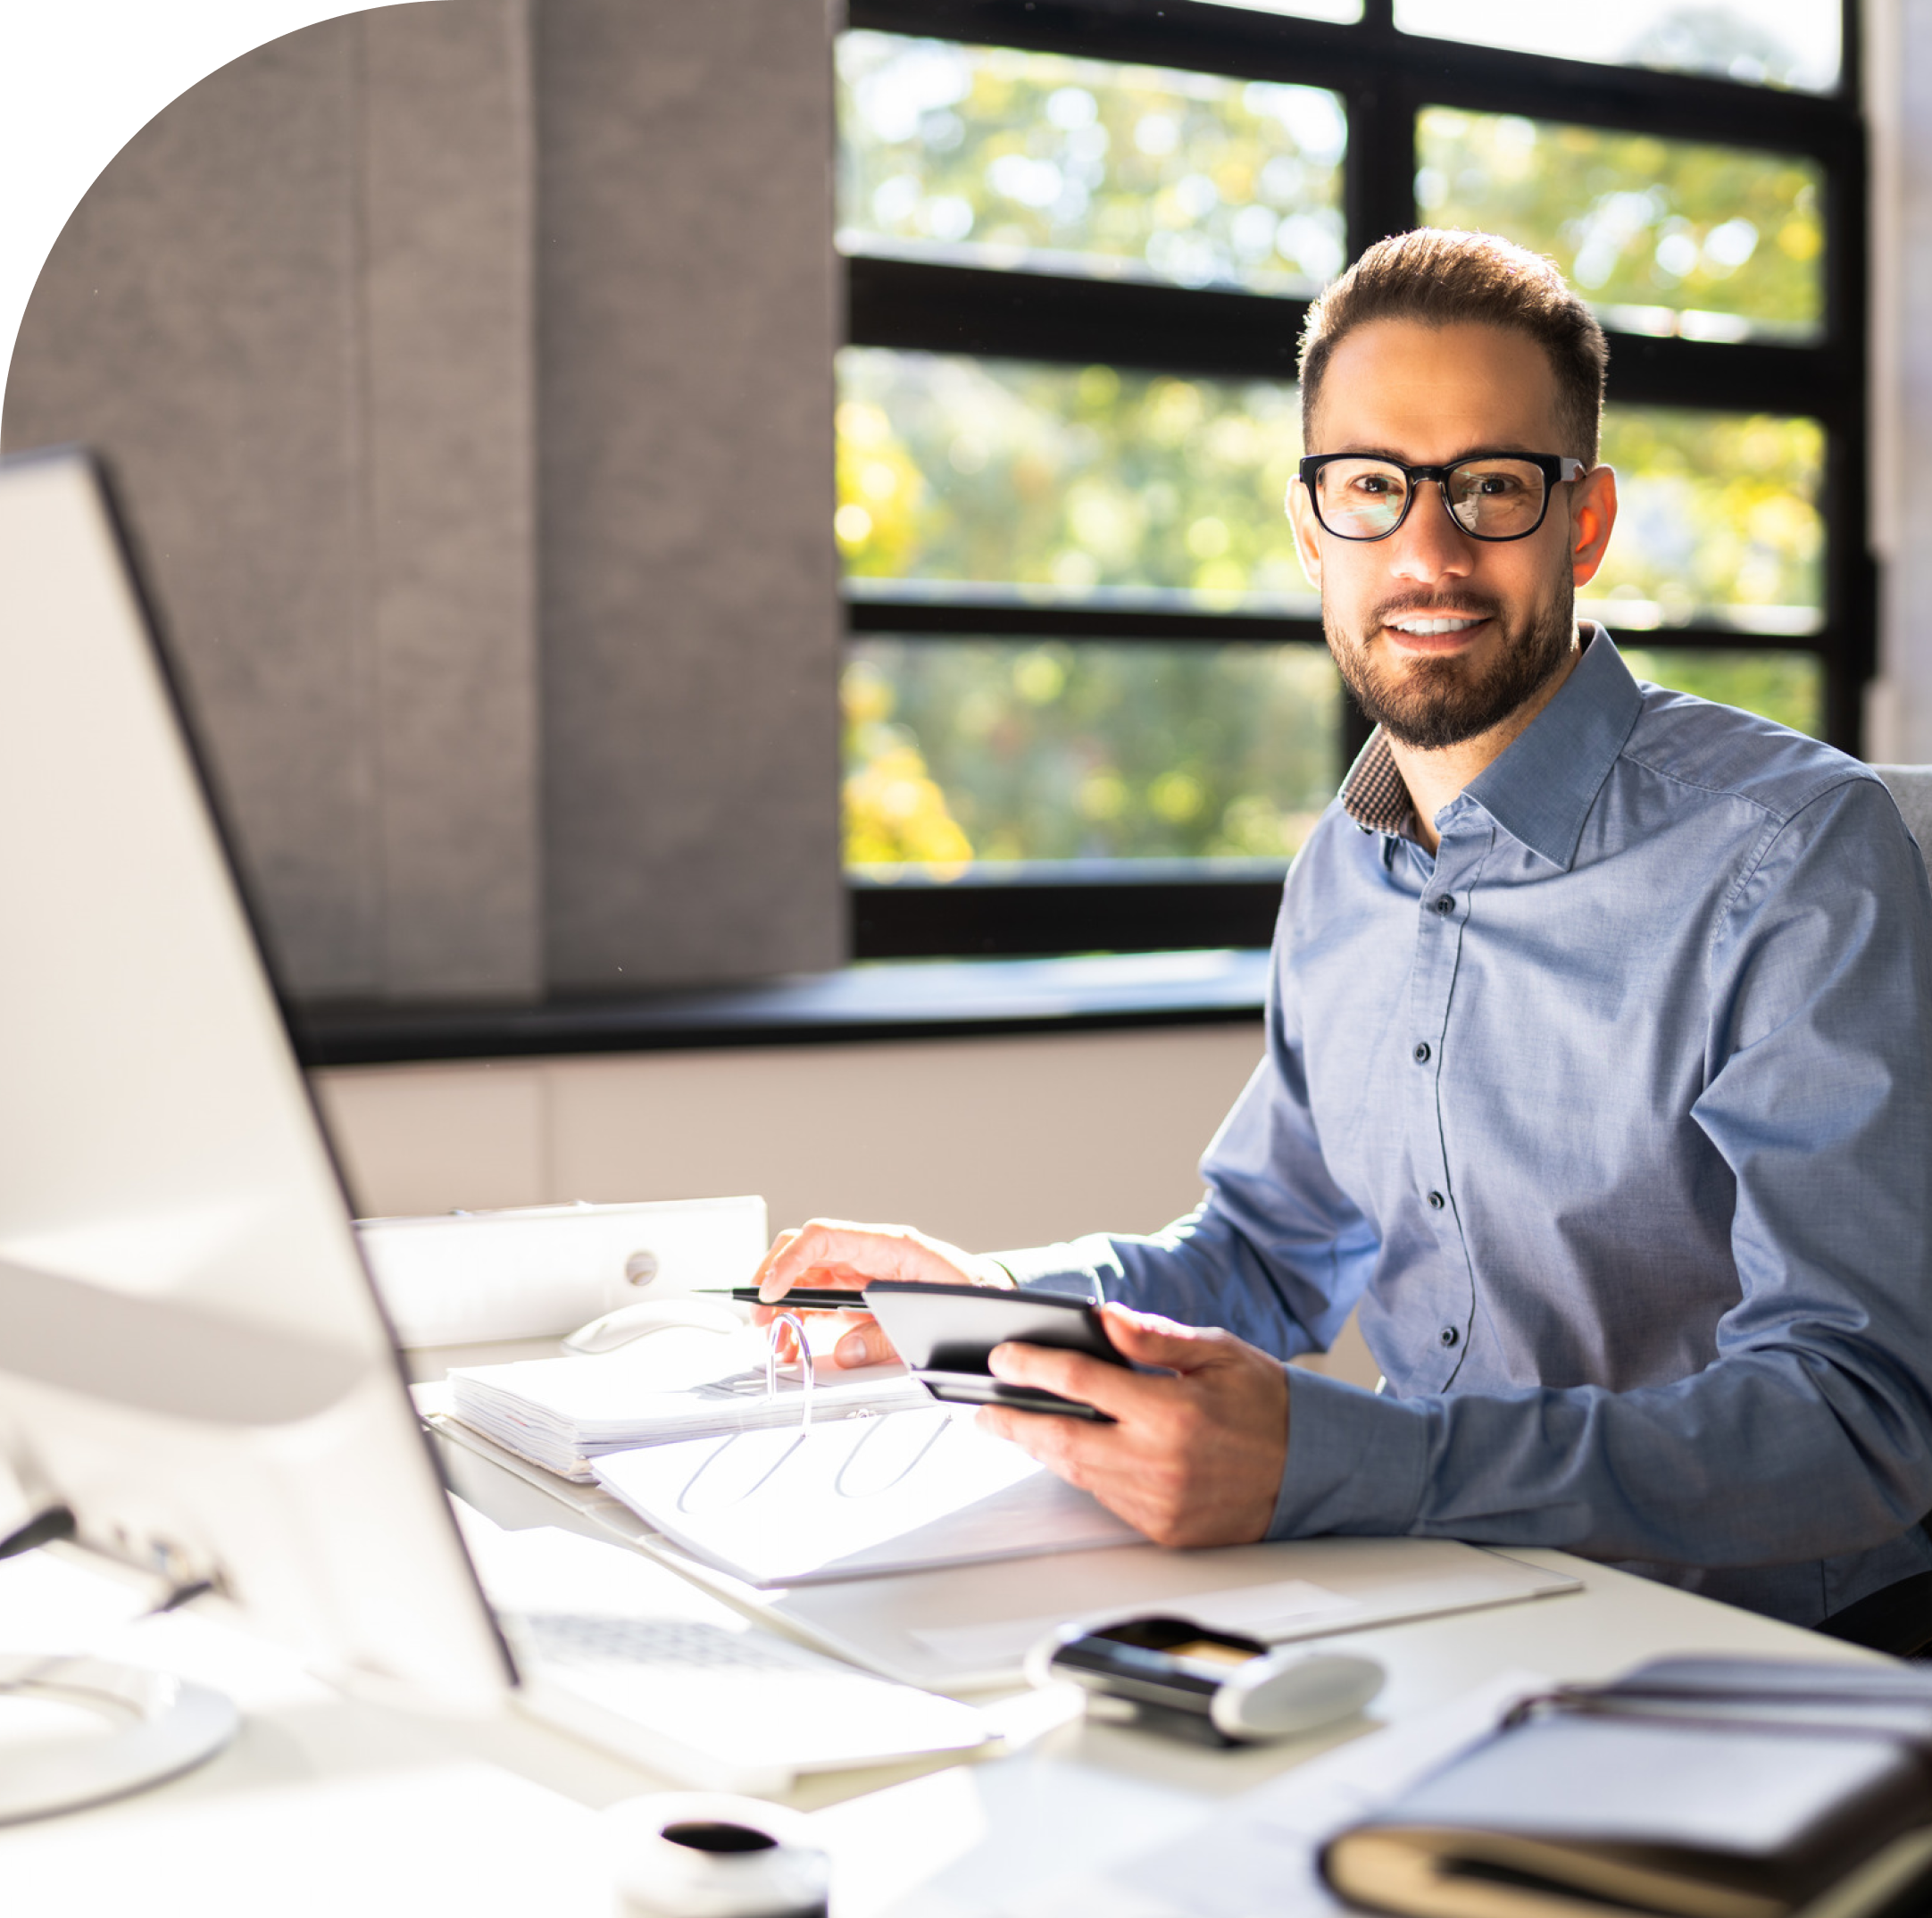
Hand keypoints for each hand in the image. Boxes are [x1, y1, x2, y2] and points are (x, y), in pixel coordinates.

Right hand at [749, 1218, 1013, 1367]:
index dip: (788, 1261)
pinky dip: (802, 1318)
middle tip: (762, 1321)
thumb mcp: (934, 1316)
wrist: (997, 1297)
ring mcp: (864, 1271)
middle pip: (804, 1252)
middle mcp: (870, 1252)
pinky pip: (822, 1298)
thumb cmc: (973, 1294)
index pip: (823, 1237)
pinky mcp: (863, 1292)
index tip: (770, 1293)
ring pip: (807, 1277)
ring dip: (784, 1307)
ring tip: (777, 1342)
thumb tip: (844, 1351)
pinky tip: (794, 1342)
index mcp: (889, 1244)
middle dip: (774, 1282)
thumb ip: (887, 1337)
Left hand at [977, 1303, 1288, 1548]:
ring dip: (1041, 1447)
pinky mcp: (1164, 1530)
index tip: (1005, 1357)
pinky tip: (1068, 1450)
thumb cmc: (1269, 1406)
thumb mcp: (1218, 1353)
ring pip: (1078, 1472)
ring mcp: (1160, 1503)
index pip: (1082, 1382)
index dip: (1033, 1366)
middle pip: (1062, 1438)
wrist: (1316, 1471)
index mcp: (1173, 1412)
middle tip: (985, 1407)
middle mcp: (1161, 1463)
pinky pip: (1106, 1497)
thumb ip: (1154, 1339)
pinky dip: (1081, 1471)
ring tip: (1016, 1424)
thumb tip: (1104, 1320)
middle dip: (1014, 1419)